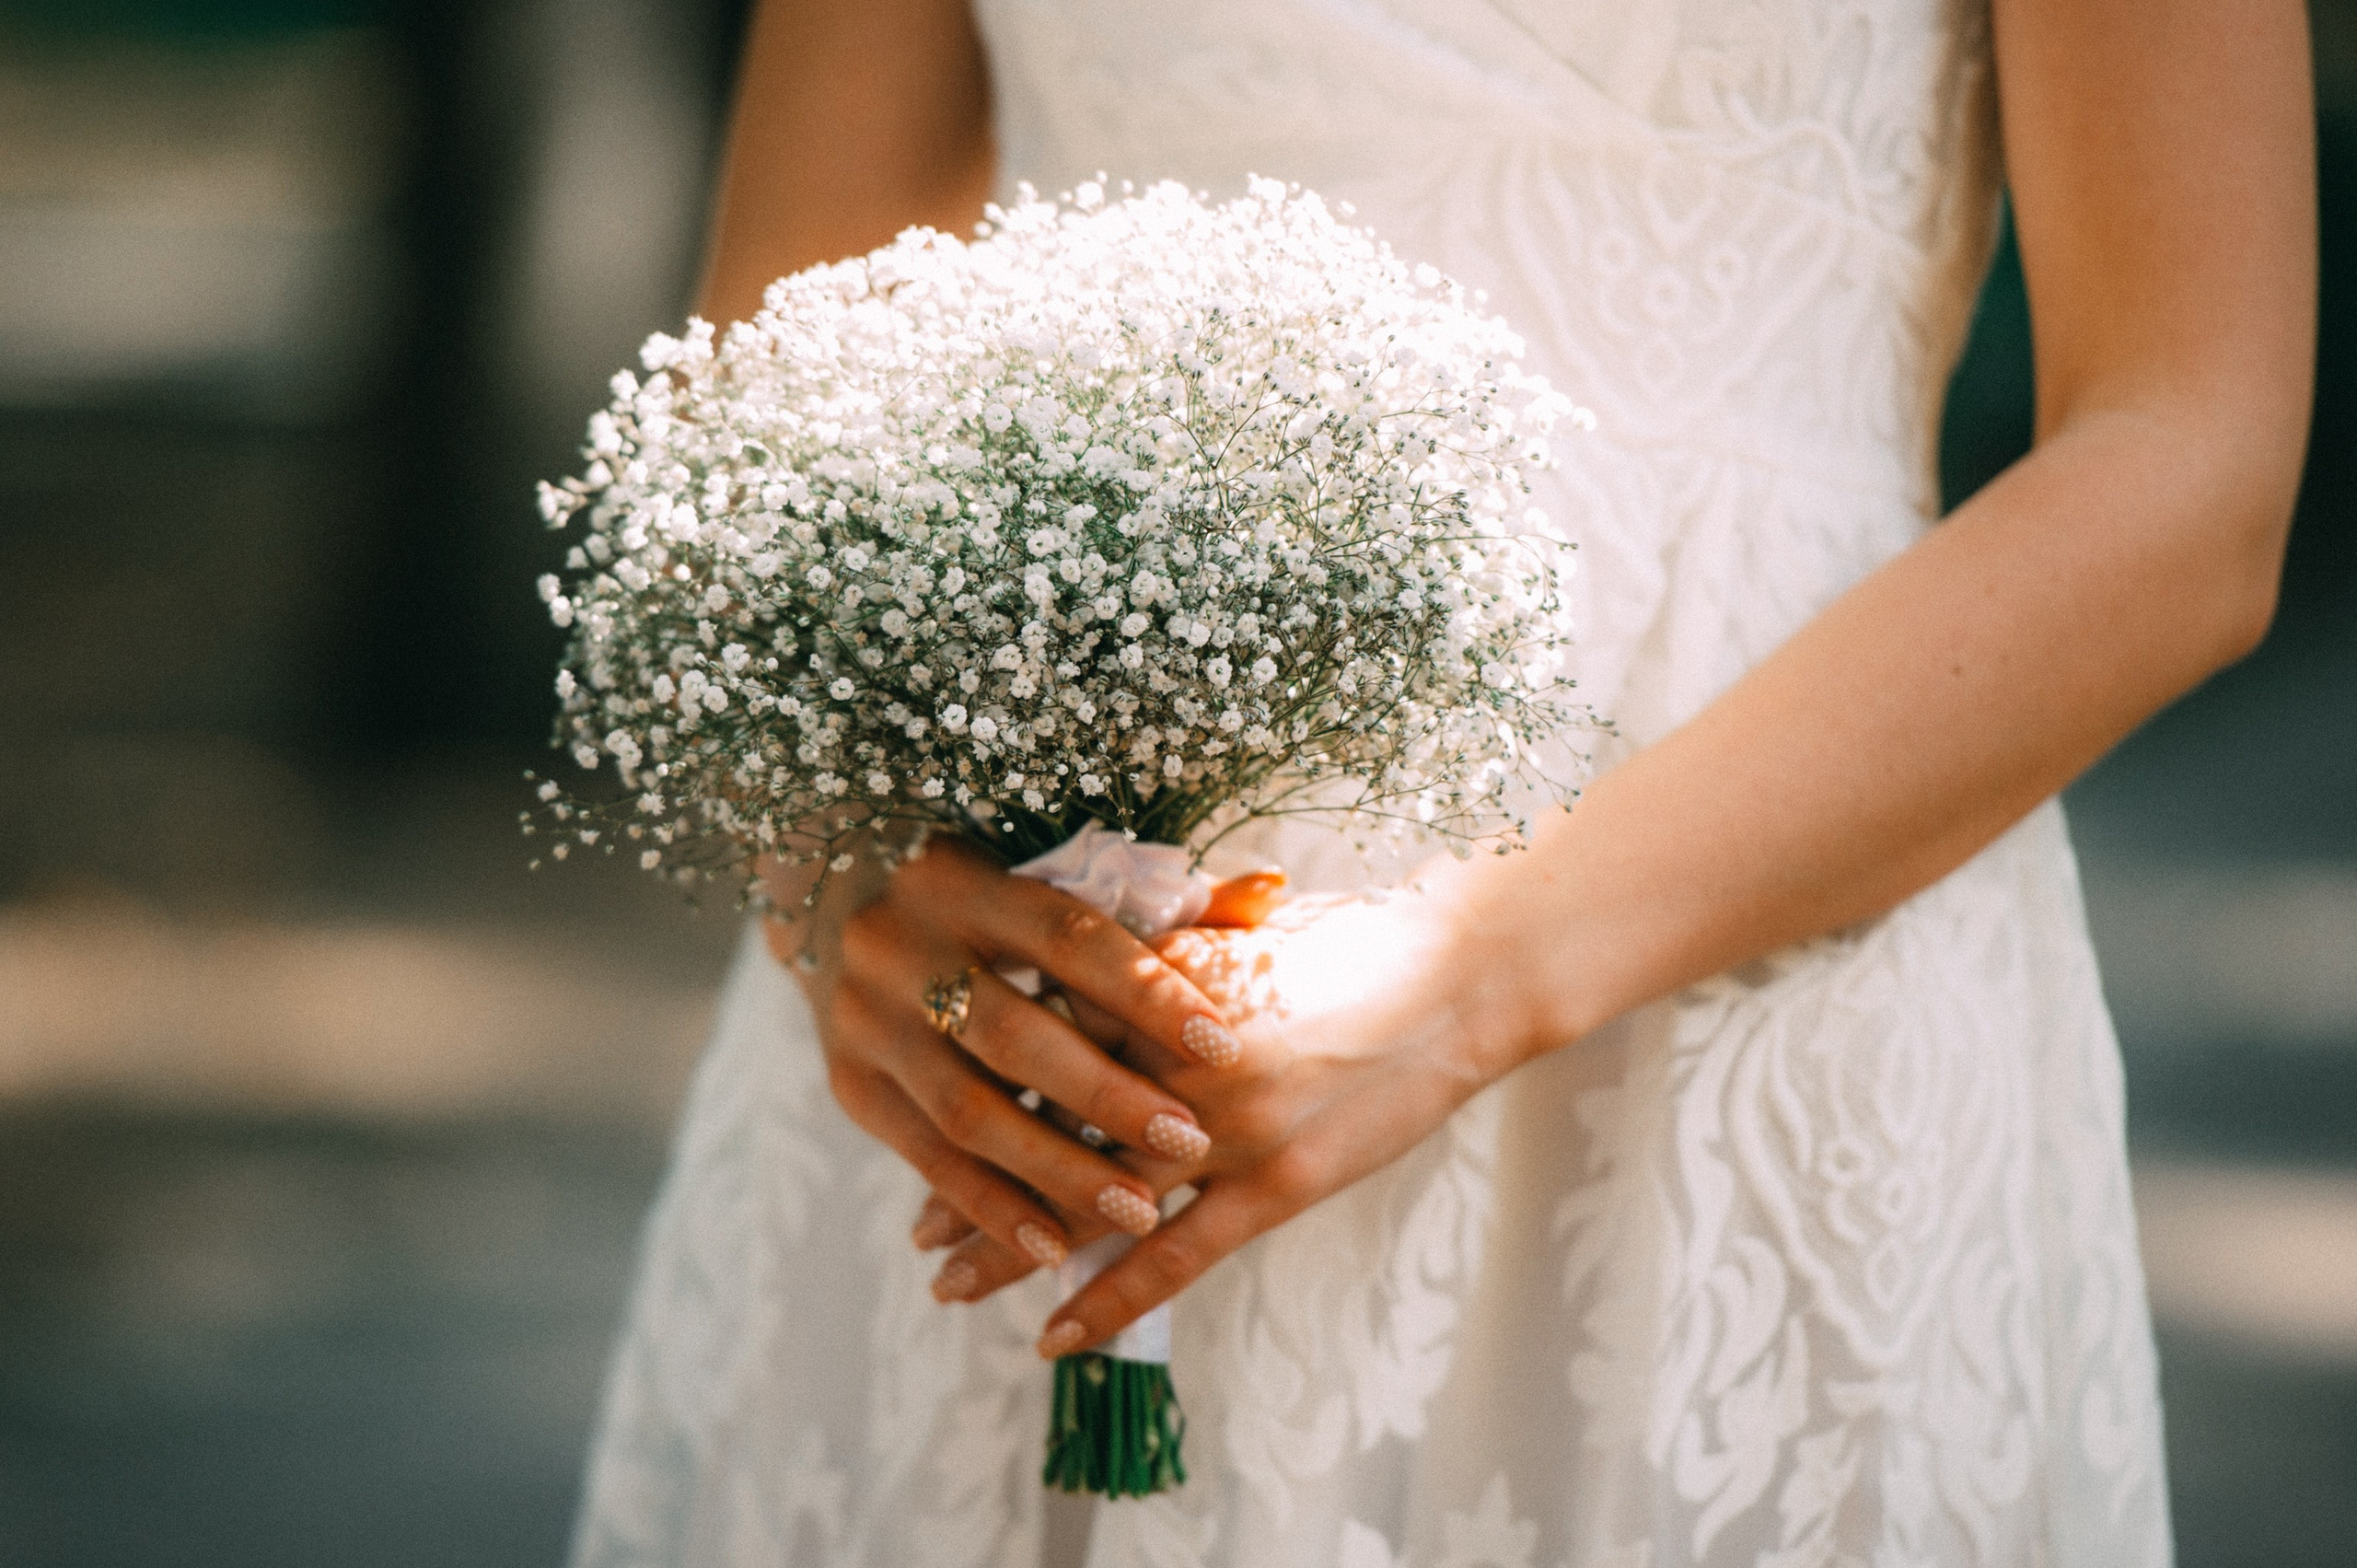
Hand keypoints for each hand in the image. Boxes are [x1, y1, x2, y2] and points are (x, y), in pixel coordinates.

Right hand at [769, 833, 1241, 1273]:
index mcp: (966, 884)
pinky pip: (926, 1158)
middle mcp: (905, 949)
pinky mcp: (850, 1085)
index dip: (1145, 990)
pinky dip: (990, 1206)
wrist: (831, 890)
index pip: (1067, 938)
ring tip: (1140, 1215)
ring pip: (970, 1111)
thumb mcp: (1051, 876)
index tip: (1221, 1044)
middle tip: (1189, 1142)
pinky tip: (1050, 1247)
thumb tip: (1272, 892)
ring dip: (1058, 1171)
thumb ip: (1162, 900)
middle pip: (1015, 1035)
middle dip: (1105, 1096)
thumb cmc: (983, 891)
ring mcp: (868, 1023)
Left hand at [921, 877, 1542, 1355]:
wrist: (1461, 974)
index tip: (927, 1109)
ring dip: (1012, 1242)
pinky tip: (1051, 1335)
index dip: (976, 1080)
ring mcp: (1226, 1127)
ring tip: (948, 1278)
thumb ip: (1153, 956)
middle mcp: (1175, 1057)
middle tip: (917, 1223)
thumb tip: (1077, 965)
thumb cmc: (1350, 940)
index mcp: (1155, 982)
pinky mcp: (1276, 1182)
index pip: (1037, 1037)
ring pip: (1092, 1198)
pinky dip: (1108, 1298)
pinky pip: (1174, 1255)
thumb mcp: (1234, 929)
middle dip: (972, 1176)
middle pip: (1043, 1125)